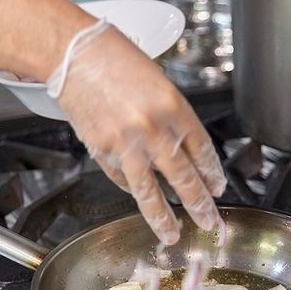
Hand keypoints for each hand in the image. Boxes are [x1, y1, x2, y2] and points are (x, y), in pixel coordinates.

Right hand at [48, 22, 226, 244]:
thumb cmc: (115, 58)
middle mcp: (153, 130)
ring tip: (172, 234)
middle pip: (184, 178)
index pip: (202, 151)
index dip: (212, 174)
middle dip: (200, 205)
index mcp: (174, 107)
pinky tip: (139, 197)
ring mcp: (125, 144)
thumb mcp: (159, 82)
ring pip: (150, 192)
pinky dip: (131, 189)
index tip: (217, 188)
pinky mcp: (101, 152)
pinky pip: (121, 179)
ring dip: (163, 218)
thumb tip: (184, 149)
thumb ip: (172, 117)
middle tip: (209, 222)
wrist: (73, 54)